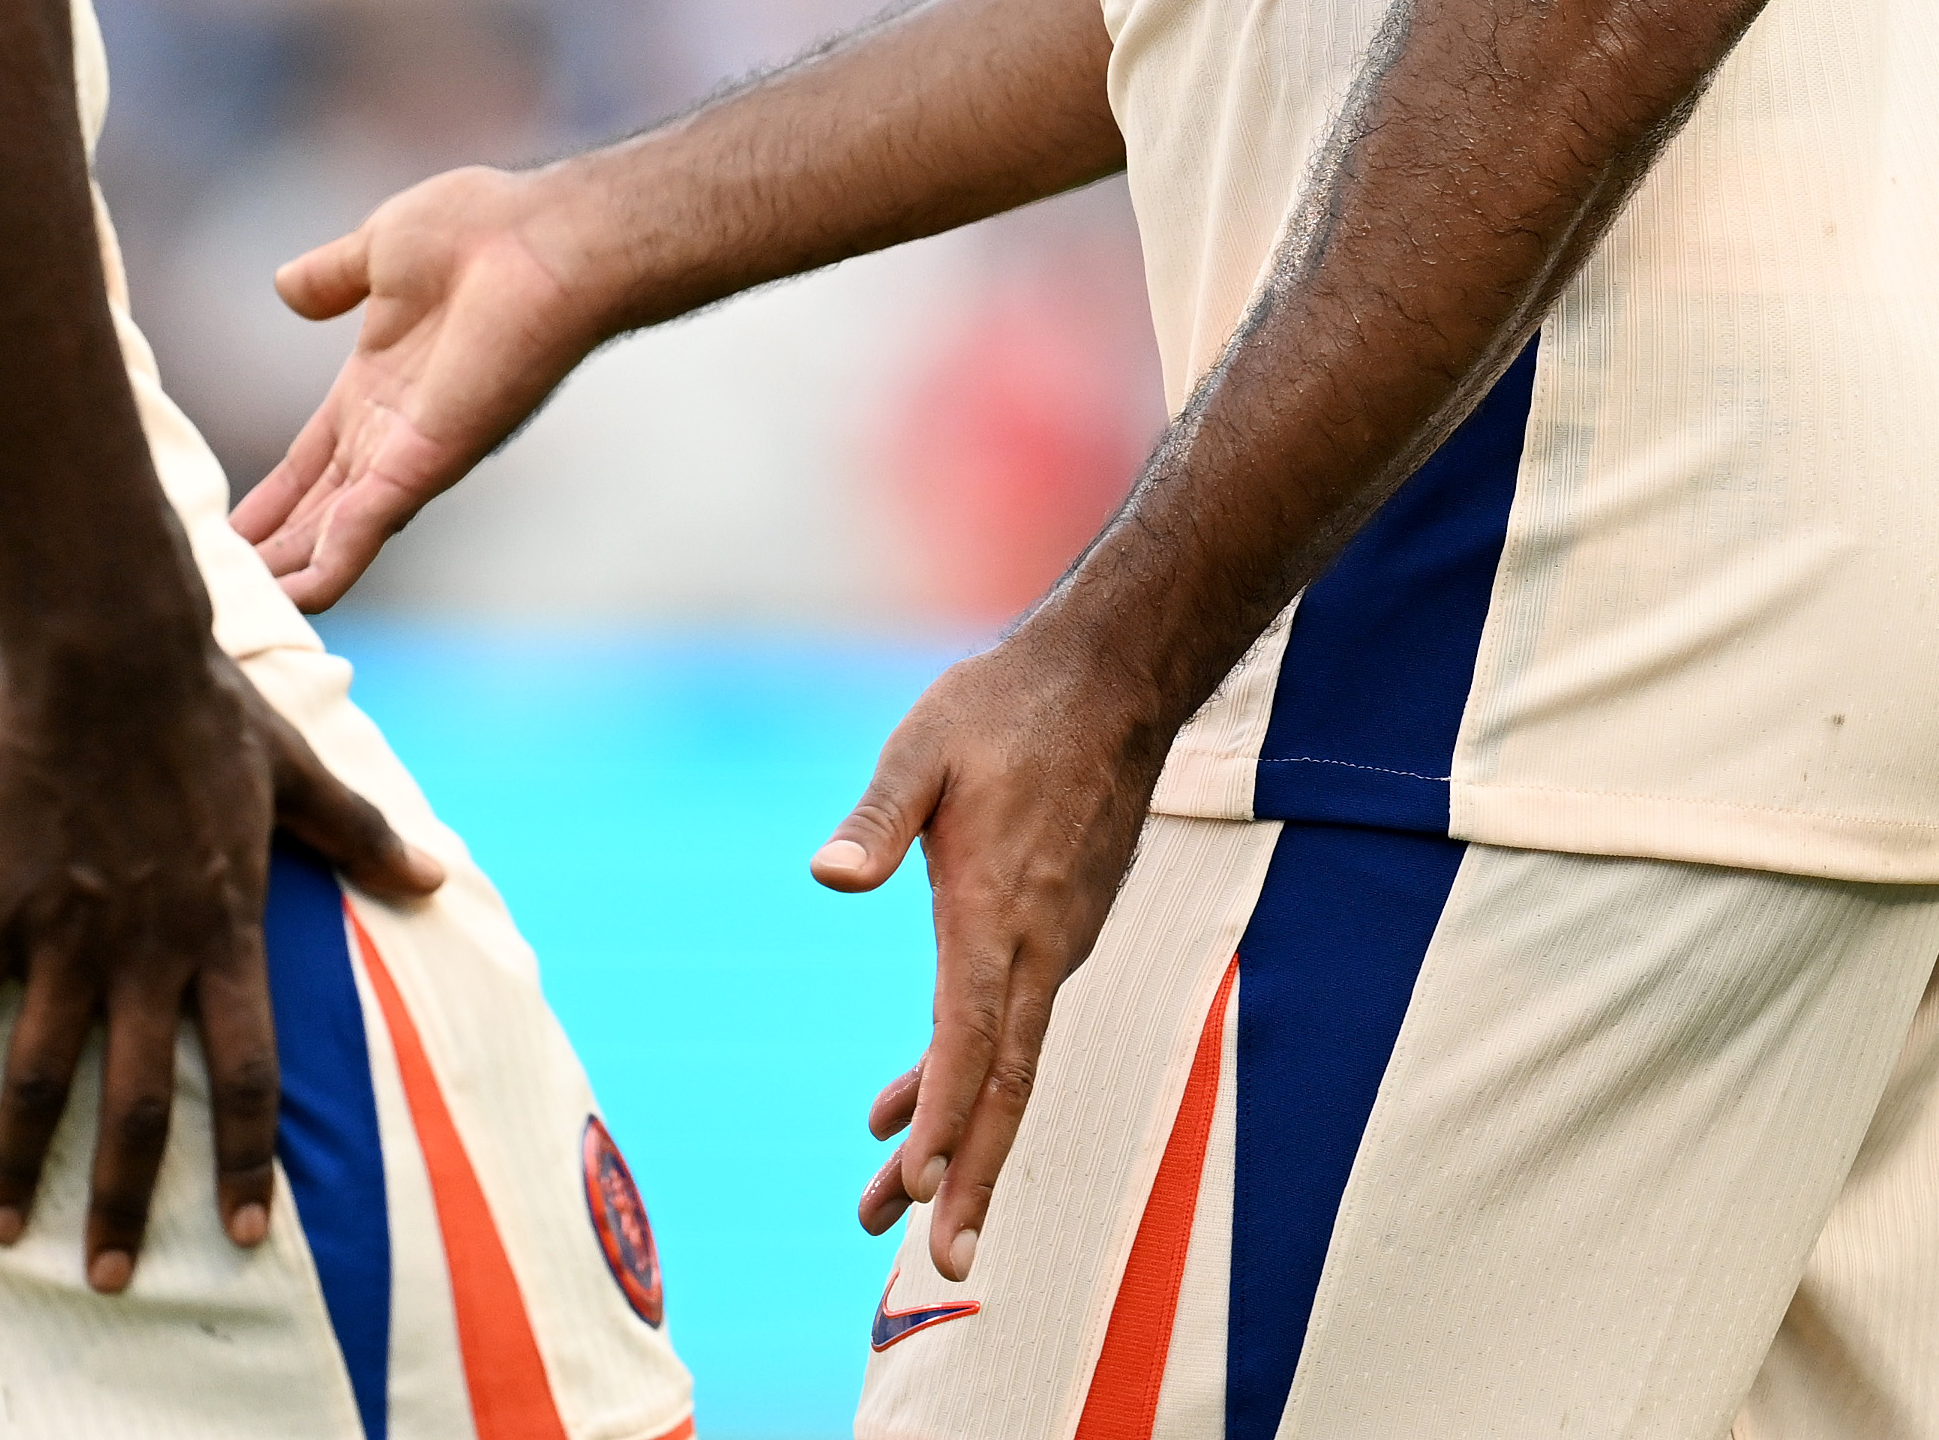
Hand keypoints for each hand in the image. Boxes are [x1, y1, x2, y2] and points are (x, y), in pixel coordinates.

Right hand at [0, 640, 440, 1289]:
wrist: (111, 648)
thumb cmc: (204, 706)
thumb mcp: (296, 774)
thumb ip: (358, 835)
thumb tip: (433, 876)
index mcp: (225, 928)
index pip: (248, 1072)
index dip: (247, 1159)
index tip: (247, 1234)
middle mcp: (149, 950)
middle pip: (139, 1104)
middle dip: (126, 1199)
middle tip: (110, 1278)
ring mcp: (67, 932)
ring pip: (39, 1076)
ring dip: (18, 1160)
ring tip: (0, 1230)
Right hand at [232, 162, 615, 610]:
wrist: (543, 236)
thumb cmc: (481, 230)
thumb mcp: (379, 249)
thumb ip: (331, 275)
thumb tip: (285, 286)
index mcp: (377, 385)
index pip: (313, 458)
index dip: (274, 497)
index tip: (231, 533)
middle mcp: (393, 431)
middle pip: (320, 508)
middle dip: (275, 550)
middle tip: (224, 594)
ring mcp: (412, 452)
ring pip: (337, 532)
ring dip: (292, 573)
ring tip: (246, 613)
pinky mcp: (429, 460)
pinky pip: (369, 522)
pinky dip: (334, 561)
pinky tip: (298, 598)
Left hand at [813, 622, 1168, 1285]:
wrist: (1114, 678)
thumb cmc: (1006, 705)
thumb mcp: (924, 748)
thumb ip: (879, 817)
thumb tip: (825, 875)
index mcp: (1001, 910)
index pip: (974, 1035)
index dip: (949, 1114)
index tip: (926, 1185)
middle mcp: (1038, 943)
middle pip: (1003, 1081)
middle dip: (970, 1173)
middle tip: (944, 1261)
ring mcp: (1055, 940)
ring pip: (1005, 1061)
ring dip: (955, 1136)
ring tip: (884, 1205)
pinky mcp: (1055, 928)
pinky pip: (1007, 1023)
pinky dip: (960, 1074)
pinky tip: (902, 1102)